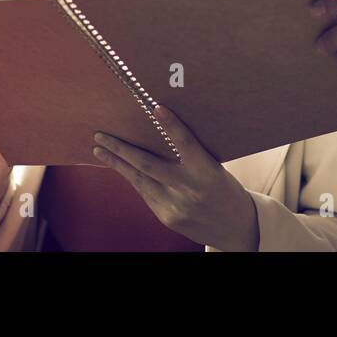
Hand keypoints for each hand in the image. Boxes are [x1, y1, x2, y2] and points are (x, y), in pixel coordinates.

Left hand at [92, 105, 258, 251]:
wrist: (235, 229)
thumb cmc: (224, 190)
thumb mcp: (214, 168)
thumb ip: (191, 155)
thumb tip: (161, 131)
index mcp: (207, 172)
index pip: (186, 143)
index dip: (171, 125)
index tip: (155, 107)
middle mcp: (189, 190)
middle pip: (147, 165)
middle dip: (120, 149)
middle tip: (101, 136)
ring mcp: (175, 207)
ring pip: (139, 180)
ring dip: (118, 164)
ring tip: (101, 150)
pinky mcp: (167, 218)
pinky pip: (145, 193)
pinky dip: (134, 178)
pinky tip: (123, 168)